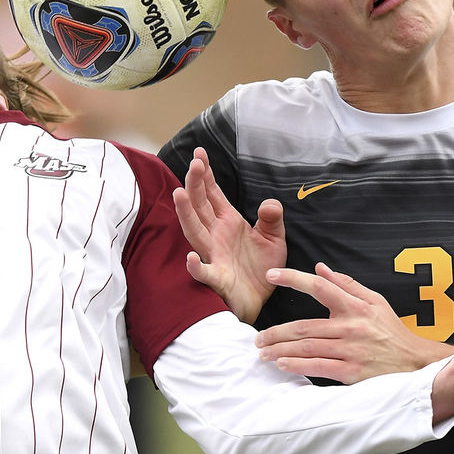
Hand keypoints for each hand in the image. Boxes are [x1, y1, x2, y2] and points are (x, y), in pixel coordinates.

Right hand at [172, 147, 285, 323]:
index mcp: (228, 222)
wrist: (261, 299)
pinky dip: (196, 266)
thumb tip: (269, 204)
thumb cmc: (263, 267)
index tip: (199, 154)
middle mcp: (216, 235)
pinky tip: (191, 257)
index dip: (205, 174)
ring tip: (179, 194)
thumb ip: (272, 219)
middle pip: (201, 205)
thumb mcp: (274, 238)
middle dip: (195, 184)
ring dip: (186, 214)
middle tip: (194, 163)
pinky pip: (204, 272)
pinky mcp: (218, 278)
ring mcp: (214, 255)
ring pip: (195, 231)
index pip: (212, 194)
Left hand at [255, 263, 453, 381]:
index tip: (271, 274)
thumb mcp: (374, 301)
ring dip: (281, 349)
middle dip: (276, 331)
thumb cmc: (391, 331)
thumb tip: (320, 268)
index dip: (293, 278)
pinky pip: (319, 367)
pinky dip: (298, 366)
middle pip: (304, 325)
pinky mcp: (352, 372)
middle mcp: (351, 327)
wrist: (416, 363)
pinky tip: (282, 364)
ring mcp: (351, 350)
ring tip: (263, 351)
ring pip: (307, 347)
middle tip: (257, 336)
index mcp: (354, 306)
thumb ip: (346, 284)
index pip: (319, 287)